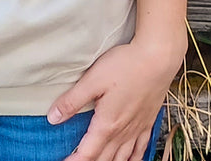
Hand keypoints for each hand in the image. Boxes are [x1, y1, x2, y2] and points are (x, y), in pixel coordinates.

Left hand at [47, 0, 188, 160]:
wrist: (157, 59)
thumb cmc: (124, 66)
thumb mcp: (92, 80)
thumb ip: (72, 100)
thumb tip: (53, 118)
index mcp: (107, 124)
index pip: (88, 153)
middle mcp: (123, 132)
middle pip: (104, 158)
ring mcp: (138, 128)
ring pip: (122, 158)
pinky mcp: (148, 122)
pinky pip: (141, 149)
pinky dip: (133, 159)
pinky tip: (129, 160)